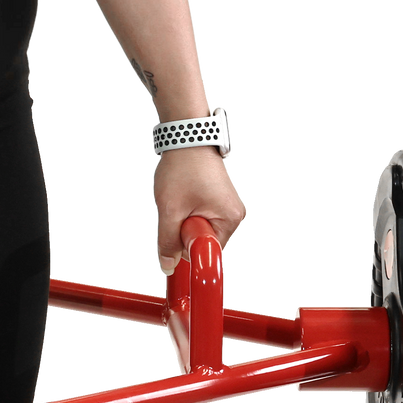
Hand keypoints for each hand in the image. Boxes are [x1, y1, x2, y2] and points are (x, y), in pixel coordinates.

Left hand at [151, 144, 247, 278]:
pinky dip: (189, 212)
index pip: (209, 252)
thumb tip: (168, 266)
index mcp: (229, 219)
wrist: (187, 137)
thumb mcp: (170, 210)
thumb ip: (168, 242)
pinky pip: (202, 217)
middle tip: (176, 212)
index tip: (176, 240)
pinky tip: (184, 198)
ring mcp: (227, 206)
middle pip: (205, 242)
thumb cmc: (184, 166)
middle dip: (185, 233)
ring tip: (180, 201)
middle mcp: (234, 214)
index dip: (189, 250)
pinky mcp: (219, 200)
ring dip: (185, 222)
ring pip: (201, 230)